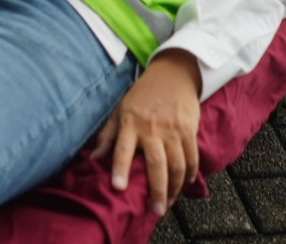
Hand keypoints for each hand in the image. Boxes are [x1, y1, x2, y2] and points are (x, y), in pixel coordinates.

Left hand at [90, 49, 201, 216]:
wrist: (171, 74)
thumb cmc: (141, 95)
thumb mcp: (120, 110)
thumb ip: (107, 135)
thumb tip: (93, 158)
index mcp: (130, 123)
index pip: (122, 149)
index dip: (120, 168)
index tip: (118, 188)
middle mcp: (151, 128)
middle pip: (156, 164)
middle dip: (157, 190)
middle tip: (156, 211)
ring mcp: (172, 129)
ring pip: (177, 165)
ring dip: (175, 188)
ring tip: (169, 203)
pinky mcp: (189, 129)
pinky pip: (192, 157)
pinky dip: (190, 173)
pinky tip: (186, 184)